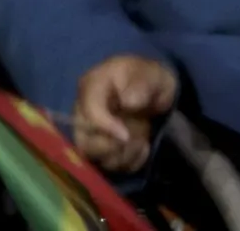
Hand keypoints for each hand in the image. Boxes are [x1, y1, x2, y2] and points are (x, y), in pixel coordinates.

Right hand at [73, 52, 177, 172]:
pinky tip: (142, 146)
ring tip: (142, 140)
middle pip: (83, 141)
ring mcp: (94, 130)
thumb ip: (140, 86)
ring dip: (124, 155)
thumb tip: (128, 101)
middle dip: (111, 146)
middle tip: (134, 138)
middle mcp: (85, 110)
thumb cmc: (148, 77)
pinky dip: (130, 161)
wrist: (155, 89)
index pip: (88, 112)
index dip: (105, 126)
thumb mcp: (150, 75)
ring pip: (98, 157)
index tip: (127, 134)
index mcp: (92, 86)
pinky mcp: (105, 145)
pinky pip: (112, 164)